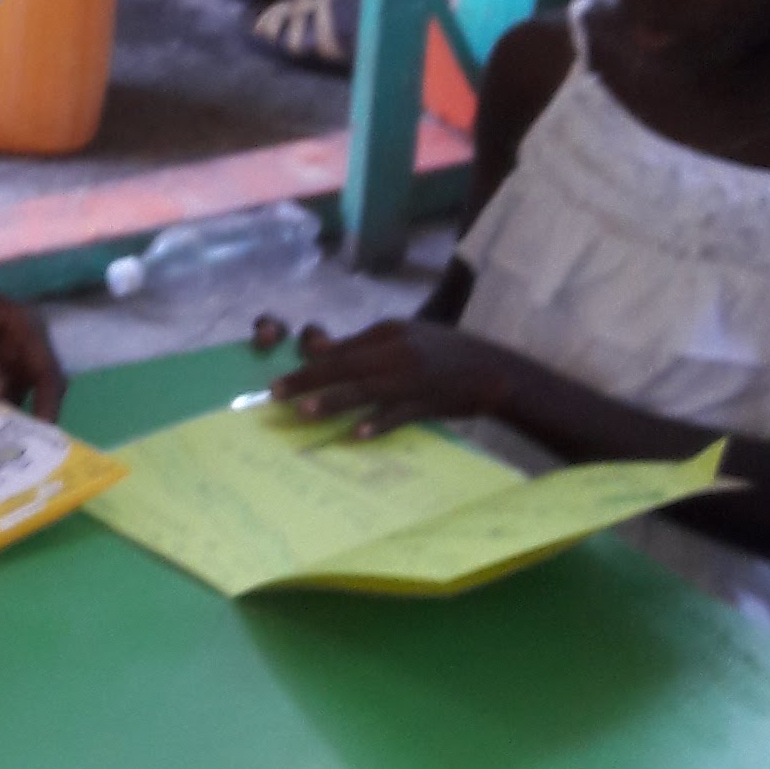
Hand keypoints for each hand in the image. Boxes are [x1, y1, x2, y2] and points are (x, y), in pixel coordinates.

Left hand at [255, 313, 510, 438]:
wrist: (493, 371)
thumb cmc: (443, 352)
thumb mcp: (404, 337)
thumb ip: (361, 344)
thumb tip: (317, 350)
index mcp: (388, 334)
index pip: (340, 351)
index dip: (307, 367)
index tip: (278, 383)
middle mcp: (396, 354)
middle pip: (345, 368)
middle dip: (309, 382)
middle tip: (276, 395)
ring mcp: (412, 380)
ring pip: (366, 391)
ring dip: (335, 401)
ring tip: (306, 412)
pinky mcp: (427, 404)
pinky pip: (399, 415)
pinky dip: (379, 423)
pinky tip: (359, 434)